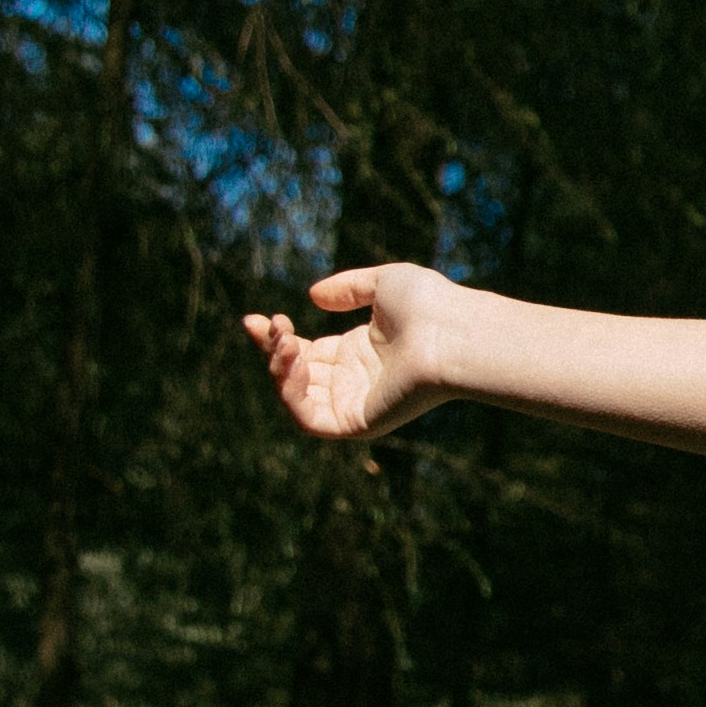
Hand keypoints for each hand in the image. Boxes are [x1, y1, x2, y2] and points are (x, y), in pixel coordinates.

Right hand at [244, 263, 457, 441]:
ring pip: (297, 398)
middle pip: (296, 374)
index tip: (253, 319)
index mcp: (359, 352)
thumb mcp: (383, 284)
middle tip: (265, 324)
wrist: (452, 331)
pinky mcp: (357, 422)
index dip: (277, 338)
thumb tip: (313, 298)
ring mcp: (356, 403)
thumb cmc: (429, 305)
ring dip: (278, 369)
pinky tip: (290, 361)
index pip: (305, 352)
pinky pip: (310, 419)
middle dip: (272, 350)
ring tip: (282, 339)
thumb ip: (347, 288)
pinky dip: (291, 394)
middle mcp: (355, 380)